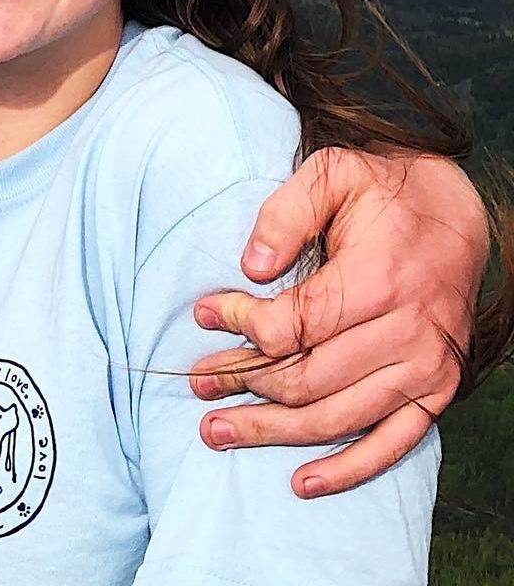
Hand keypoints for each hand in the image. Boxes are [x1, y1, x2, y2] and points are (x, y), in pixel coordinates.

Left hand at [189, 146, 485, 497]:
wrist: (458, 215)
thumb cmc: (384, 191)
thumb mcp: (332, 172)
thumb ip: (286, 213)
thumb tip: (250, 267)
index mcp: (379, 279)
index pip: (295, 324)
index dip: (241, 324)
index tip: (202, 314)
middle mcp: (408, 332)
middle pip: (308, 378)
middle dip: (242, 384)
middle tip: (197, 383)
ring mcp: (426, 369)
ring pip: (336, 417)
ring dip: (273, 431)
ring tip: (218, 431)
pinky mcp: (436, 391)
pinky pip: (391, 445)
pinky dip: (346, 470)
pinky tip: (302, 482)